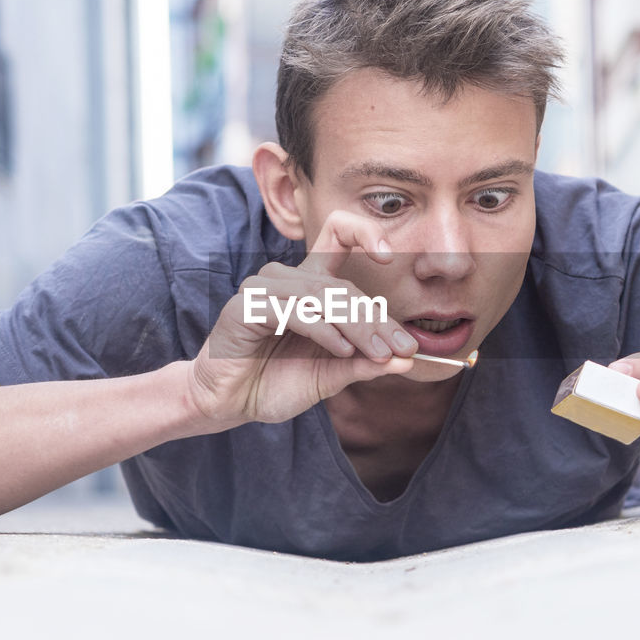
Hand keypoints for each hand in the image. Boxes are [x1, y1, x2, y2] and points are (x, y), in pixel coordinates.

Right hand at [187, 211, 416, 427]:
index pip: (337, 236)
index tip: (390, 258)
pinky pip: (294, 311)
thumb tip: (408, 360)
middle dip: (376, 320)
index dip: (364, 234)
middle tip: (401, 348)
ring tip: (378, 353)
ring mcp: (263, 289)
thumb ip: (365, 363)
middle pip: (341, 286)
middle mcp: (287, 279)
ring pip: (322, 296)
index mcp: (309, 284)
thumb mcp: (331, 375)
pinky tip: (341, 350)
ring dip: (356, 326)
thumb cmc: (276, 383)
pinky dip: (323, 331)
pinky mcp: (246, 307)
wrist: (230, 405)